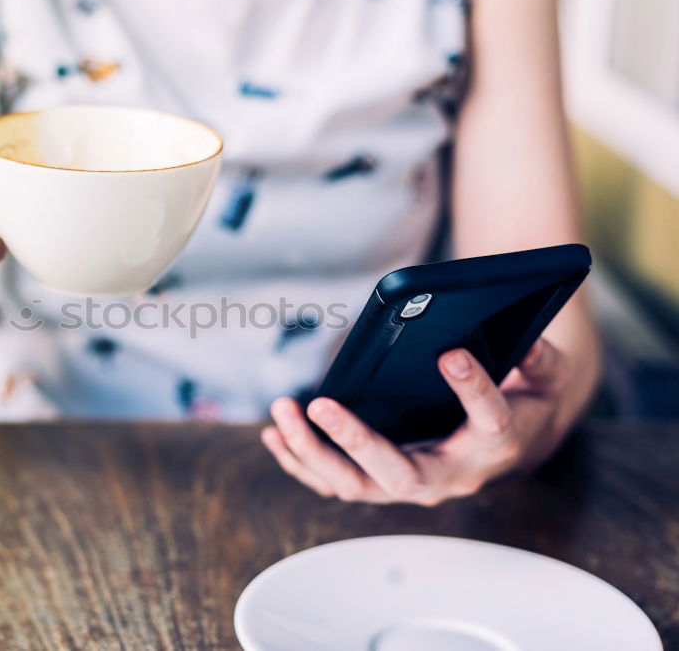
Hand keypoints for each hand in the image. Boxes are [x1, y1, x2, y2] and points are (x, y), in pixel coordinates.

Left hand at [262, 338, 569, 505]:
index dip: (473, 388)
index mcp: (496, 444)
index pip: (488, 420)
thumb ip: (539, 357)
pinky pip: (335, 482)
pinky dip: (301, 462)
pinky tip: (275, 434)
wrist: (514, 441)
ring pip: (356, 485)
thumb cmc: (525, 402)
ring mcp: (411, 483)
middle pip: (398, 474)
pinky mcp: (383, 482)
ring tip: (282, 412)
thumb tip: (522, 336)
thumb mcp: (548, 375)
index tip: (451, 353)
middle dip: (356, 441)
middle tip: (320, 404)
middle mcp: (449, 476)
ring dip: (313, 452)